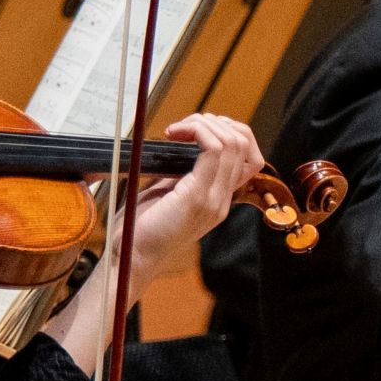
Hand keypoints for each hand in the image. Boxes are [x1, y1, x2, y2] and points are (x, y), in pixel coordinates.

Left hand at [122, 112, 265, 261]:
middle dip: (215, 122)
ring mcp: (214, 198)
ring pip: (232, 143)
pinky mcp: (197, 196)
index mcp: (218, 197)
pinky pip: (213, 151)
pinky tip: (175, 134)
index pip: (249, 156)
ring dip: (205, 125)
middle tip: (183, 126)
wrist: (131, 257)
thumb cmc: (140, 228)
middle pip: (244, 143)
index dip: (228, 132)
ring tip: (178, 129)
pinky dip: (198, 132)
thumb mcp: (164, 194)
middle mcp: (223, 197)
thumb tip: (178, 146)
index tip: (196, 130)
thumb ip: (179, 174)